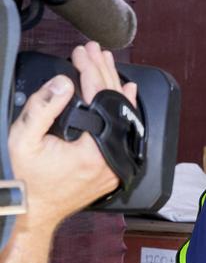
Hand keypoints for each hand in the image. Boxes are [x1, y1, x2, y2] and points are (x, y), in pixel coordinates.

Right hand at [8, 41, 135, 230]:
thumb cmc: (25, 179)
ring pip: (121, 118)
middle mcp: (111, 159)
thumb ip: (42, 109)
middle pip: (113, 105)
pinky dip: (122, 111)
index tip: (81, 53)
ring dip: (114, 88)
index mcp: (92, 152)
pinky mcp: (113, 167)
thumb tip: (63, 83)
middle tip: (95, 51)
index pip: (98, 98)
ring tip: (109, 63)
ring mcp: (115, 165)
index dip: (89, 70)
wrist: (34, 212)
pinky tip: (125, 94)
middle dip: (103, 72)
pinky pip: (123, 133)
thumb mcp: (23, 140)